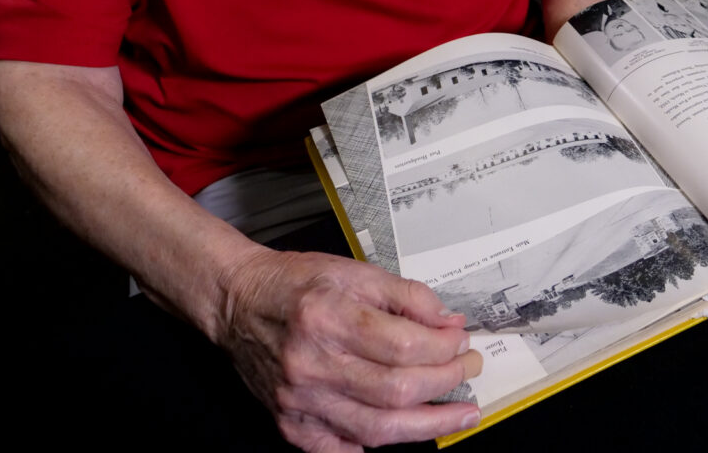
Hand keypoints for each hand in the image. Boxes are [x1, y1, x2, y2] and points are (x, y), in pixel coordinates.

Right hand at [215, 248, 481, 451]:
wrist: (238, 302)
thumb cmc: (295, 284)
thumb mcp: (355, 272)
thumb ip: (406, 296)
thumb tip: (449, 323)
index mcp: (328, 316)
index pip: (403, 345)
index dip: (443, 348)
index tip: (462, 341)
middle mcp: (311, 363)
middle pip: (396, 390)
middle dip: (445, 383)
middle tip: (470, 371)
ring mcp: (299, 401)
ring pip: (377, 429)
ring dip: (428, 425)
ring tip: (461, 415)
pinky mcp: (290, 424)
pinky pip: (342, 450)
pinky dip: (377, 446)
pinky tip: (406, 432)